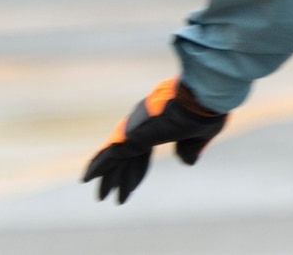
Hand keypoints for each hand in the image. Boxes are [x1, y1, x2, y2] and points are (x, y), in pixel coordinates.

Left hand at [83, 77, 227, 203]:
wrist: (201, 97)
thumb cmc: (205, 111)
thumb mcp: (198, 137)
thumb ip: (189, 148)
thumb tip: (186, 161)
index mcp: (158, 122)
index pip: (142, 150)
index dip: (137, 169)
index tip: (131, 184)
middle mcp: (141, 123)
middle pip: (126, 155)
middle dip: (119, 175)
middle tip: (107, 192)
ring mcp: (134, 128)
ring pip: (116, 157)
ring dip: (108, 177)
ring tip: (100, 196)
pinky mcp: (130, 135)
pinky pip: (110, 155)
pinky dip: (98, 167)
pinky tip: (87, 178)